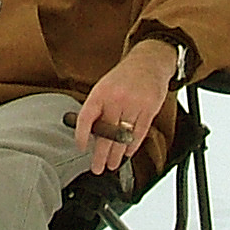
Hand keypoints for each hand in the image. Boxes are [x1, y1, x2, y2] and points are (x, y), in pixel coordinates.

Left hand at [75, 38, 181, 176]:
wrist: (148, 62)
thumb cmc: (123, 77)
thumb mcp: (104, 87)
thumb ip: (97, 108)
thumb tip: (89, 133)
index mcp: (101, 92)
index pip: (86, 117)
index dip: (81, 134)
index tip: (80, 147)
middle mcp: (116, 98)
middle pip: (107, 133)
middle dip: (101, 154)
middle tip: (97, 167)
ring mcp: (134, 104)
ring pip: (123, 136)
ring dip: (117, 154)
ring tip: (112, 165)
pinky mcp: (149, 109)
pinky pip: (139, 132)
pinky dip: (132, 145)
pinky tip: (127, 153)